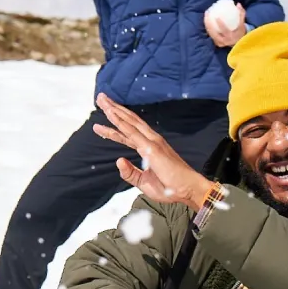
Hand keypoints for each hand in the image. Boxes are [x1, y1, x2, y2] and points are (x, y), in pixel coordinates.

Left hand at [93, 94, 212, 209]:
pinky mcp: (151, 148)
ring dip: (115, 110)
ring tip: (102, 100)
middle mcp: (150, 140)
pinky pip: (132, 132)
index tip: (100, 121)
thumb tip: (119, 161)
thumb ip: (130, 173)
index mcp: (148, 148)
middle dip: (113, 109)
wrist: (187, 190)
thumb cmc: (170, 187)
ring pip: (129, 122)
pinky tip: (111, 114)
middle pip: (128, 121)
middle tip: (100, 98)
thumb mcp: (144, 182)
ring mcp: (151, 142)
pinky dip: (121, 122)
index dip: (114, 125)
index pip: (128, 133)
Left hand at [204, 4, 247, 47]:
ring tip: (206, 15)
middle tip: (208, 14)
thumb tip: (238, 4)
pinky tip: (206, 20)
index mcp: (231, 37)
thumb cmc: (240, 32)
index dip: (220, 25)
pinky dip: (208, 28)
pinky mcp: (217, 43)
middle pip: (214, 33)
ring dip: (207, 25)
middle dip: (209, 24)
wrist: (240, 43)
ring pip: (211, 34)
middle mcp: (224, 41)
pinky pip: (211, 35)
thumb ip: (241, 14)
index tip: (217, 17)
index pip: (225, 31)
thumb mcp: (242, 24)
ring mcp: (220, 43)